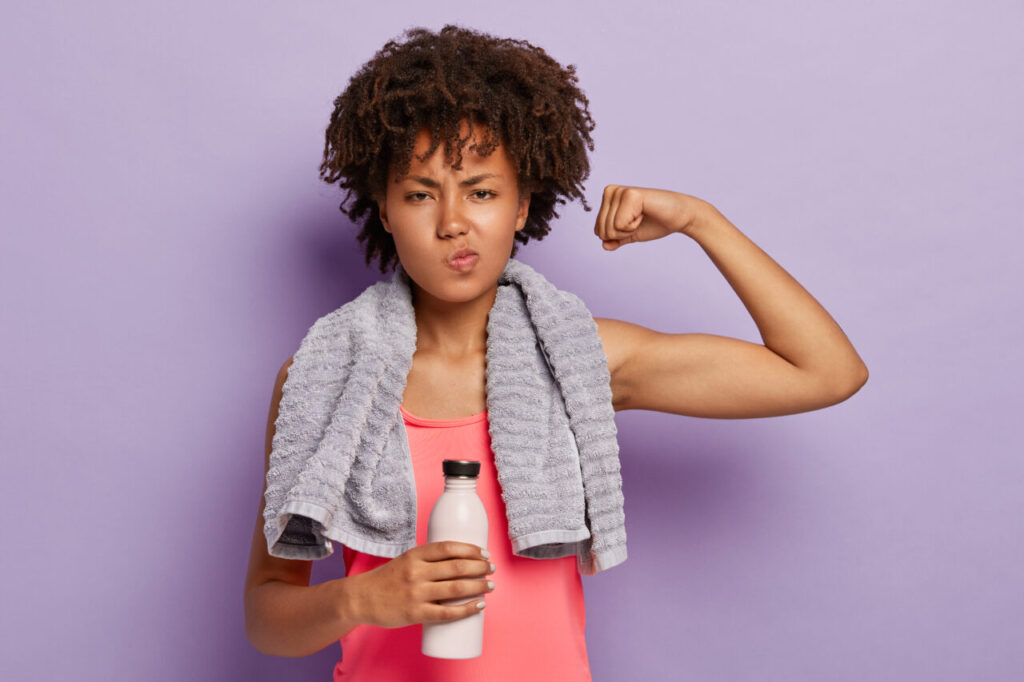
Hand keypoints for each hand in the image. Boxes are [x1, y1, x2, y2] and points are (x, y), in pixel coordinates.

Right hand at [349, 541, 494, 628]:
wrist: (361, 599)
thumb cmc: (387, 579)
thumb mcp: (406, 561)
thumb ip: (428, 561)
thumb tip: (460, 562)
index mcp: (415, 555)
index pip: (449, 547)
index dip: (471, 549)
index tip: (484, 553)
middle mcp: (416, 572)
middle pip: (457, 567)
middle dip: (480, 567)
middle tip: (491, 569)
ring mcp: (416, 593)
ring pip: (456, 588)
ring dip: (478, 586)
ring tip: (490, 586)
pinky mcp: (415, 613)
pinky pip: (447, 612)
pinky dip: (466, 609)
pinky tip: (479, 606)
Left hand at [594, 185, 707, 249]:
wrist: (680, 217)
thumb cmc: (656, 222)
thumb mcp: (630, 234)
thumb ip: (615, 239)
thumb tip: (604, 245)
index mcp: (607, 199)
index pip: (597, 231)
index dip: (618, 235)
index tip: (634, 223)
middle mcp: (610, 191)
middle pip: (601, 231)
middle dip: (622, 234)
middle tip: (640, 220)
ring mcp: (620, 191)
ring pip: (609, 229)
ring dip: (628, 229)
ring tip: (642, 216)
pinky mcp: (630, 195)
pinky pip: (619, 225)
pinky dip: (634, 226)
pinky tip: (645, 213)